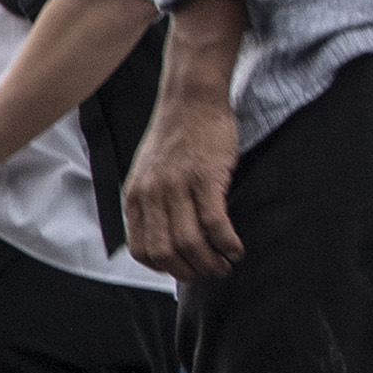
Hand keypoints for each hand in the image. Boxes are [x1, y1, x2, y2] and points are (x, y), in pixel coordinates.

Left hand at [121, 94, 244, 281]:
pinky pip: (214, 223)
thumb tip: (166, 241)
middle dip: (191, 272)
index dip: (165, 268)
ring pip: (190, 243)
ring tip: (226, 265)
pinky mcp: (204, 177)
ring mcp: (176, 186)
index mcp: (135, 197)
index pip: (142, 250)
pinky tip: (236, 248)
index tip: (185, 271)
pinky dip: (227, 244)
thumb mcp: (148, 173)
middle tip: (212, 273)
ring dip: (212, 263)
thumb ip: (151, 204)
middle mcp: (151, 194)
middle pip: (166, 253)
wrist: (191, 99)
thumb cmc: (176, 138)